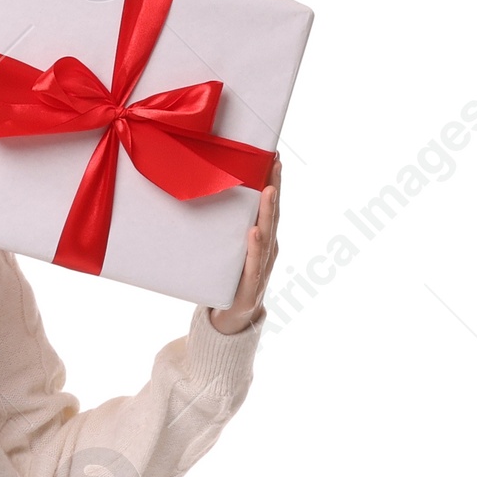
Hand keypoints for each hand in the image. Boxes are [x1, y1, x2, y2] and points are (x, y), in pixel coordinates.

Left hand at [209, 156, 280, 333]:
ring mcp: (261, 267)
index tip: (273, 157)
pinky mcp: (250, 286)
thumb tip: (201, 196)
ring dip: (268, 212)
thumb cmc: (228, 280)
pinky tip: (254, 232)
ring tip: (268, 190)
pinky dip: (254, 247)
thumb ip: (222, 228)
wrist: (229, 320)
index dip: (273, 182)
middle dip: (275, 188)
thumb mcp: (225, 249)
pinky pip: (254, 264)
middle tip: (275, 164)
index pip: (269, 206)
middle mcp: (267, 250)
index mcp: (263, 240)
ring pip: (268, 235)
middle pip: (273, 215)